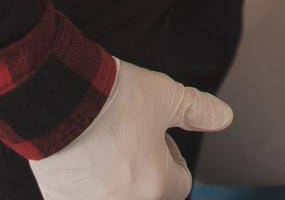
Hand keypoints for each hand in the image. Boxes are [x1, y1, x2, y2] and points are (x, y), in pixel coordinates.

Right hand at [29, 56, 232, 199]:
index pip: (180, 183)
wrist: (59, 97)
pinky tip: (79, 157)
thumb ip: (197, 110)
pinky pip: (83, 196)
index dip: (171, 155)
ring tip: (104, 146)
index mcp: (156, 184)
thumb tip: (224, 117)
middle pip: (149, 193)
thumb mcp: (165, 95)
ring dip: (114, 180)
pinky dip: (84, 185)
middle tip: (130, 139)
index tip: (155, 134)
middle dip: (145, 171)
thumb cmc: (113, 98)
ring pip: (116, 196)